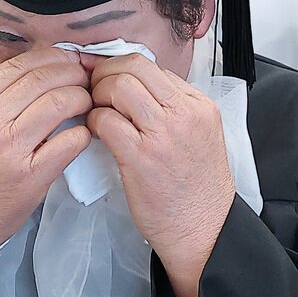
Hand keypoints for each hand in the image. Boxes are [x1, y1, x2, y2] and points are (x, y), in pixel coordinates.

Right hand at [0, 47, 91, 293]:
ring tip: (86, 102)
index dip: (51, 57)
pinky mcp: (32, 177)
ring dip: (82, 98)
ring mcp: (11, 150)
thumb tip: (31, 77)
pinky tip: (82, 134)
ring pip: (60, 103)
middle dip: (73, 73)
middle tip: (84, 78)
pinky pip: (70, 142)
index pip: (19, 65)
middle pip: (44, 78)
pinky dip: (83, 133)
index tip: (66, 59)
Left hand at [86, 55, 235, 296]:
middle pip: (133, 67)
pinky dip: (93, 120)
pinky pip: (106, 121)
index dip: (121, 67)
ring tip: (94, 111)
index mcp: (198, 105)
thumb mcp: (199, 135)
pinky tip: (94, 132)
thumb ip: (172, 110)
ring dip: (97, 94)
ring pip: (118, 86)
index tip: (105, 76)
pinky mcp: (141, 158)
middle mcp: (184, 113)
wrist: (205, 230)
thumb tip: (135, 90)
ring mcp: (163, 134)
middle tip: (92, 88)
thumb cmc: (196, 189)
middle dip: (104, 72)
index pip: (152, 66)